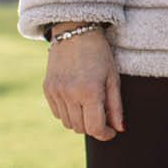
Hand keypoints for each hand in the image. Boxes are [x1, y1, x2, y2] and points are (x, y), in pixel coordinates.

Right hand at [43, 26, 122, 140]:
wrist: (74, 32)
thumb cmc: (99, 54)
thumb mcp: (113, 78)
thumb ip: (116, 106)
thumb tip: (119, 129)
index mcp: (89, 91)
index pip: (95, 127)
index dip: (105, 134)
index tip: (112, 132)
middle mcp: (69, 95)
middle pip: (81, 128)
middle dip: (94, 127)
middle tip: (103, 116)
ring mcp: (55, 92)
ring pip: (68, 123)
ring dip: (81, 121)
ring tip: (91, 106)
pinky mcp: (47, 89)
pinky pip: (57, 113)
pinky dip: (68, 113)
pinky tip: (77, 100)